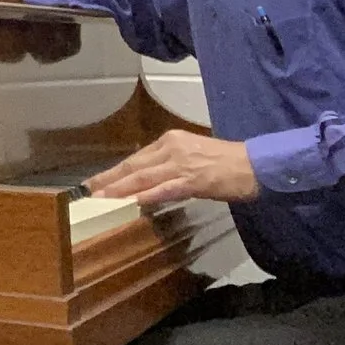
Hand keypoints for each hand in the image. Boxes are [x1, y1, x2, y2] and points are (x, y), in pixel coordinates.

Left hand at [87, 131, 261, 207]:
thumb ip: (169, 166)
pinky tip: (130, 203)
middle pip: (133, 167)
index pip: (135, 159)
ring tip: (99, 199)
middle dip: (108, 180)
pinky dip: (145, 196)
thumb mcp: (192, 157)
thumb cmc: (227, 164)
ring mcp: (181, 164)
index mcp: (170, 141)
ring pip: (143, 178)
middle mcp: (171, 148)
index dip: (114, 172)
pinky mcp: (193, 180)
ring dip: (119, 190)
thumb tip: (147, 181)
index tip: (95, 182)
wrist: (257, 165)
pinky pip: (163, 189)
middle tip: (87, 192)